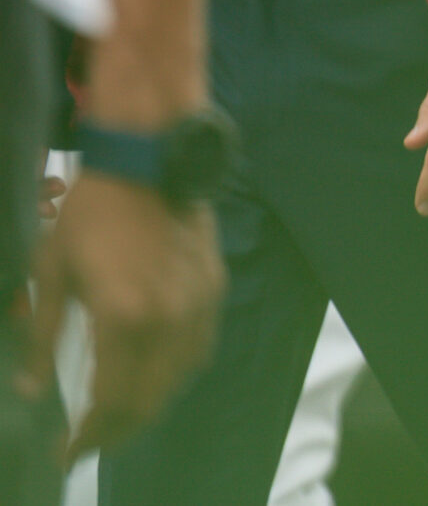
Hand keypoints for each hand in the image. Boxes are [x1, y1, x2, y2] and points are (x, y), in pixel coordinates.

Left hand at [16, 173, 222, 457]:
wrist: (151, 159)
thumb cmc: (91, 213)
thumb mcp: (51, 273)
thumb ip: (43, 337)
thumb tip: (31, 390)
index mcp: (122, 317)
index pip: (110, 399)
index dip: (88, 435)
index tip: (66, 452)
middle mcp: (167, 321)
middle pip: (149, 399)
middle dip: (118, 430)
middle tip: (89, 444)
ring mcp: (197, 306)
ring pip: (179, 380)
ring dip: (149, 406)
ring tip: (120, 418)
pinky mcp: (213, 290)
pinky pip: (198, 350)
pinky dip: (176, 375)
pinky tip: (156, 376)